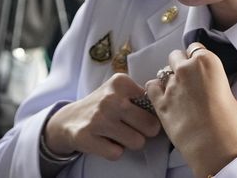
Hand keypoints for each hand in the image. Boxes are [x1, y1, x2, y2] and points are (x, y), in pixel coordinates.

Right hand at [44, 73, 160, 160]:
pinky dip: (114, 151)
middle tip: (132, 128)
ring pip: (137, 142)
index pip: (155, 105)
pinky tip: (105, 141)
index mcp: (121, 83)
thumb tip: (168, 109)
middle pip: (151, 127)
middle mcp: (111, 98)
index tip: (140, 114)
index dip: (151, 114)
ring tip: (118, 135)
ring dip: (130, 142)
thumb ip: (142, 96)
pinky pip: (117, 153)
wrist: (69, 119)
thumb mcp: (120, 91)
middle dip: (144, 131)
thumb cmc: (103, 106)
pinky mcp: (87, 137)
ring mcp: (99, 118)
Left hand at [147, 44, 236, 177]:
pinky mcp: (159, 102)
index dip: (197, 57)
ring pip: (163, 71)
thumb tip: (214, 89)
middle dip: (180, 64)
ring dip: (169, 78)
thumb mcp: (232, 97)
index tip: (198, 66)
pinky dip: (156, 90)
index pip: (196, 48)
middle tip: (187, 78)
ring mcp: (171, 85)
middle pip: (176, 56)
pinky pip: (151, 87)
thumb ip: (218, 86)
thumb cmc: (229, 124)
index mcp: (207, 62)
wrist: (214, 147)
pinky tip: (162, 97)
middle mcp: (186, 69)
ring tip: (176, 91)